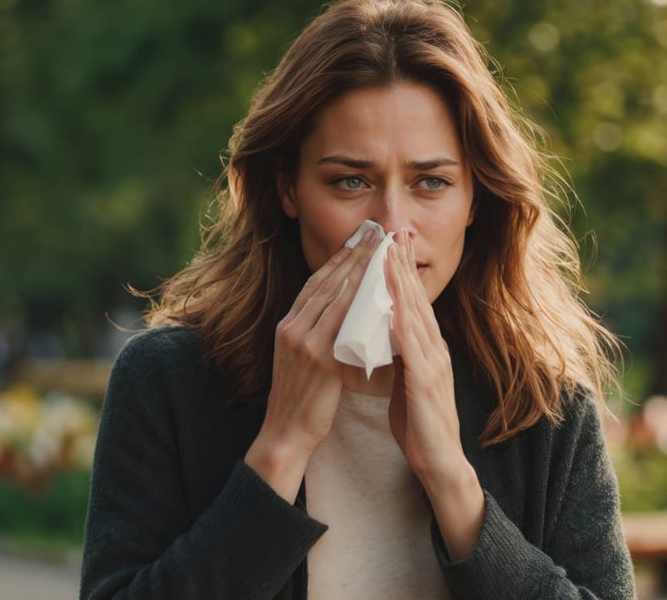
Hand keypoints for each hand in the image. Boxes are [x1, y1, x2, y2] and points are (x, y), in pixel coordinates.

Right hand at [245, 230, 379, 501]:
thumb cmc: (300, 400)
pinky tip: (381, 289)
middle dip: (352, 254)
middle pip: (327, 282)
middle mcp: (292, 328)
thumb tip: (338, 311)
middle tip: (374, 231)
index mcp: (287, 325)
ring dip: (361, 270)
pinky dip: (363, 303)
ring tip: (380, 249)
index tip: (358, 239)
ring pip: (337, 297)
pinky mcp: (320, 360)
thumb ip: (313, 333)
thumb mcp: (298, 358)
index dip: (338, 259)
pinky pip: (345, 324)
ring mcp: (305, 342)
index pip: (315, 283)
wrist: (285, 434)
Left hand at [384, 230, 461, 479]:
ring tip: (390, 254)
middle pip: (417, 298)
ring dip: (402, 283)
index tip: (390, 243)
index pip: (412, 301)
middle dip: (405, 264)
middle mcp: (433, 348)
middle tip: (395, 231)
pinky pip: (413, 346)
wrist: (438, 461)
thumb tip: (382, 333)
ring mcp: (433, 362)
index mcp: (426, 347)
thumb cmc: (419, 423)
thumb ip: (398, 354)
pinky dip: (402, 322)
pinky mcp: (427, 381)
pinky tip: (392, 304)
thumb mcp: (406, 380)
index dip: (402, 271)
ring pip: (415, 314)